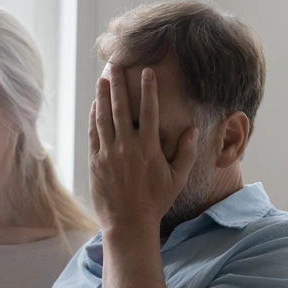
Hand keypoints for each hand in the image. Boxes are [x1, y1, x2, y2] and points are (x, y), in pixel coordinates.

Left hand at [89, 64, 199, 229]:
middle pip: (121, 107)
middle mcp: (127, 146)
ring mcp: (108, 153)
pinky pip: (94, 134)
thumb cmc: (156, 201)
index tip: (146, 71)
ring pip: (104, 118)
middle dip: (119, 84)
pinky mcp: (95, 161)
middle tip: (115, 64)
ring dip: (103, 96)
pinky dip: (94, 118)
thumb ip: (186, 152)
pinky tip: (95, 105)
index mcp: (148, 147)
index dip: (148, 89)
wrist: (128, 222)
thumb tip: (193, 129)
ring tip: (103, 79)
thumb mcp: (177, 178)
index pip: (149, 110)